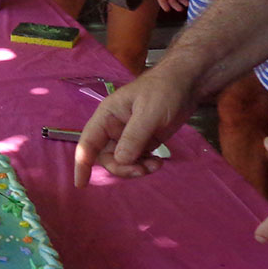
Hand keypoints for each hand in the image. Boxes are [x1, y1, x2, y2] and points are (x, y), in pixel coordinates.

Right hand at [74, 66, 196, 185]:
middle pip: (106, 157)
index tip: (80, 184)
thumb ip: (133, 137)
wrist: (186, 84)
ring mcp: (128, 136)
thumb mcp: (148, 113)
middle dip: (121, 168)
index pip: (87, 143)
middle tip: (141, 170)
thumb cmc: (163, 91)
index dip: (81, 163)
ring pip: (122, 162)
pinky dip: (145, 166)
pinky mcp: (143, 142)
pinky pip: (136, 160)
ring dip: (136, 169)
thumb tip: (119, 161)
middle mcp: (113, 128)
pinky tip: (159, 162)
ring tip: (156, 165)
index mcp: (106, 117)